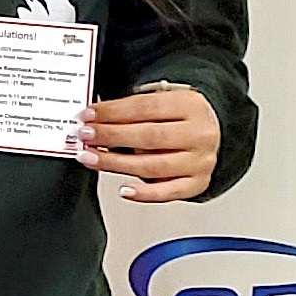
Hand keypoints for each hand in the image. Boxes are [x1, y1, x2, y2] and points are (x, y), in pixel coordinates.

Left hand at [82, 82, 219, 199]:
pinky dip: (144, 193)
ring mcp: (199, 161)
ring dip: (115, 163)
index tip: (88, 116)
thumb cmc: (179, 119)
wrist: (210, 134)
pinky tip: (124, 189)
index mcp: (191, 106)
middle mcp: (199, 134)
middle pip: (149, 136)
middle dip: (111, 136)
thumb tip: (95, 120)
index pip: (146, 107)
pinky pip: (167, 192)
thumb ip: (132, 111)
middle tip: (85, 136)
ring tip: (91, 158)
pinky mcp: (196, 184)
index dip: (113, 112)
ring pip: (152, 166)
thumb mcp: (162, 103)